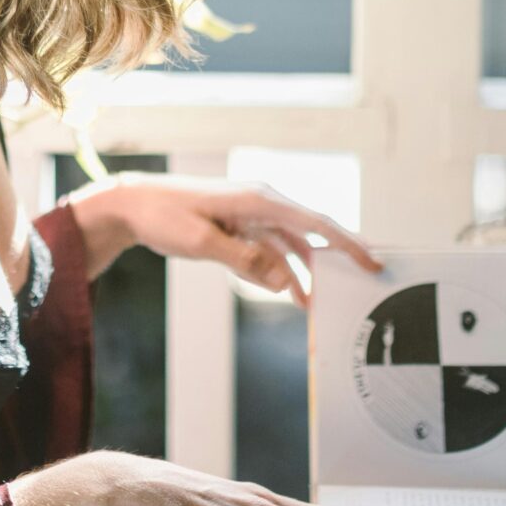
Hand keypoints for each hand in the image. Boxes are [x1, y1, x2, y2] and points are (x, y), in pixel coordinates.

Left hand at [66, 173, 379, 301]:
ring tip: (317, 306)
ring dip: (303, 275)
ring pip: (290, 248)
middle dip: (336, 259)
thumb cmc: (164, 216)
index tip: (372, 261)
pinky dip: (278, 273)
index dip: (347, 242)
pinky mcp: (239, 229)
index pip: (314, 222)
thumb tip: (285, 282)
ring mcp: (251, 217)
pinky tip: (290, 295)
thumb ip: (246, 261)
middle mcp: (262, 204)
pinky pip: (269, 253)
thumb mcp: (201, 242)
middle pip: (310, 234)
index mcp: (258, 199)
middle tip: (364, 282)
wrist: (132, 205)